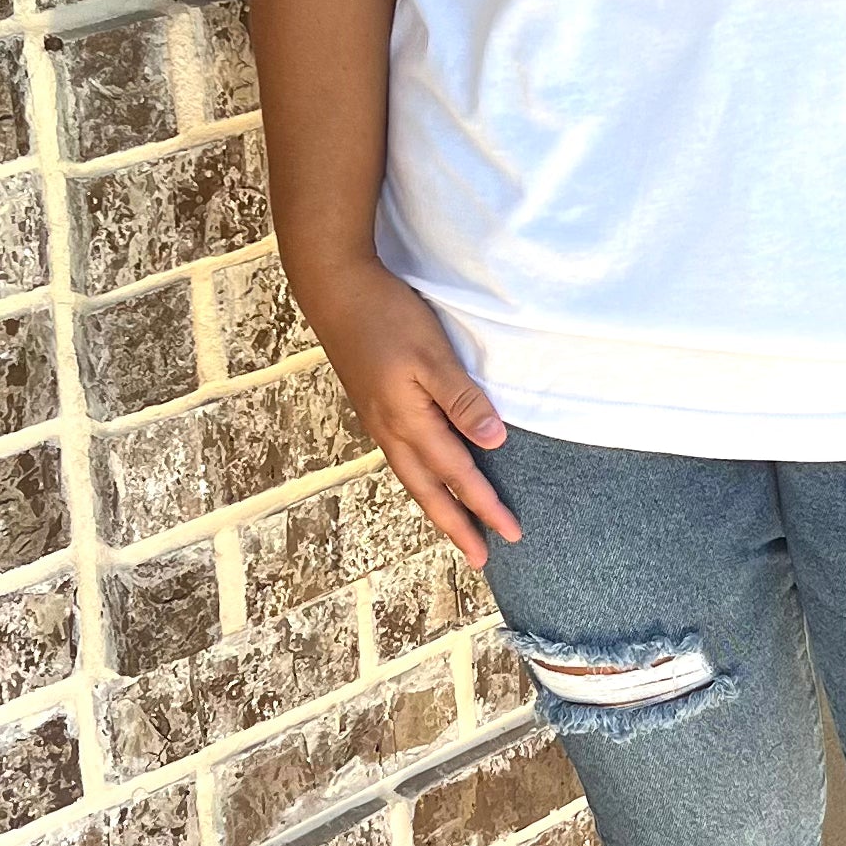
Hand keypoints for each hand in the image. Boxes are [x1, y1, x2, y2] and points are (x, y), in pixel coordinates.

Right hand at [303, 256, 518, 570]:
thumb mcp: (432, 355)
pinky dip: (422, 479)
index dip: (484, 505)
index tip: (510, 533)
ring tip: (457, 528)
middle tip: (481, 557)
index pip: (456, 474)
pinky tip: (428, 476)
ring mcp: (378, 419)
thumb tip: (492, 443)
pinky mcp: (374, 405)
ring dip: (437, 505)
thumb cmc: (387, 317)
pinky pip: (403, 458)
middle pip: (428, 491)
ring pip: (413, 477)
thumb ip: (462, 399)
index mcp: (407, 422)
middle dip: (456, 525)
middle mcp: (390, 430)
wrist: (335, 289)